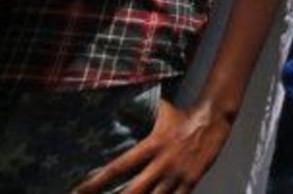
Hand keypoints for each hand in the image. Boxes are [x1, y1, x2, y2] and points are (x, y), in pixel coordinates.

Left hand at [73, 97, 229, 193]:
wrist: (213, 118)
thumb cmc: (182, 115)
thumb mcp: (159, 111)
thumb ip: (140, 113)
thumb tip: (118, 106)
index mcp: (152, 145)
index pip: (119, 166)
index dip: (97, 180)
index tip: (79, 190)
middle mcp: (162, 162)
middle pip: (134, 190)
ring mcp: (177, 174)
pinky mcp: (191, 181)